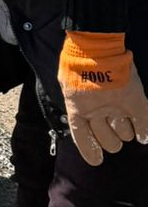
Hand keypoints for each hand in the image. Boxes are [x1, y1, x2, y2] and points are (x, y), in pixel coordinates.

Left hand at [59, 33, 147, 165]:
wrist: (93, 46)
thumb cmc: (76, 63)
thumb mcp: (67, 86)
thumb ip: (76, 103)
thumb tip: (83, 116)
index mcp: (77, 111)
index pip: (84, 141)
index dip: (91, 153)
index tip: (97, 160)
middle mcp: (97, 115)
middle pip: (109, 143)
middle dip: (111, 140)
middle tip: (113, 129)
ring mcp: (117, 109)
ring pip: (125, 135)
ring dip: (126, 130)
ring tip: (124, 119)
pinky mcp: (134, 101)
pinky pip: (143, 125)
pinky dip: (144, 131)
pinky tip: (143, 133)